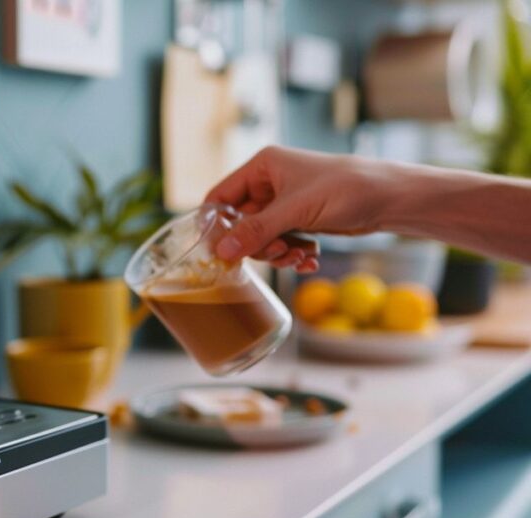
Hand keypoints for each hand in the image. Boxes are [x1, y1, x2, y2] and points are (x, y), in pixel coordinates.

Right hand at [205, 146, 389, 272]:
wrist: (391, 198)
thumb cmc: (345, 189)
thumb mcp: (296, 210)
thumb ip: (256, 230)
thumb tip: (220, 251)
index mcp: (262, 167)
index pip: (221, 196)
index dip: (216, 224)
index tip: (217, 251)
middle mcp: (270, 184)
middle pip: (241, 224)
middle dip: (258, 244)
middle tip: (278, 251)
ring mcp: (286, 205)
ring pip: (262, 239)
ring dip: (277, 253)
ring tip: (299, 256)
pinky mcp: (301, 221)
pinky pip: (282, 244)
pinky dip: (293, 255)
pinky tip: (310, 260)